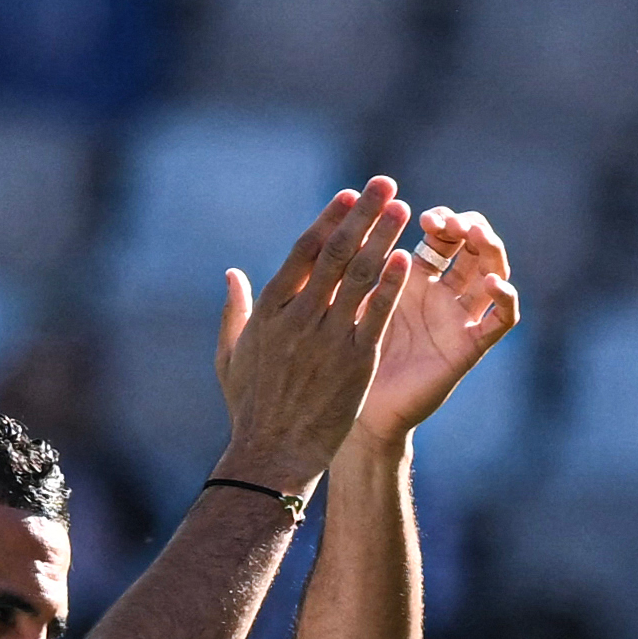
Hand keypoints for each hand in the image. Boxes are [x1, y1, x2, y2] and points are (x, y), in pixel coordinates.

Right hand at [212, 177, 412, 491]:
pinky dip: (390, 284)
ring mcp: (328, 338)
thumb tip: (232, 274)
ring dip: (383, 238)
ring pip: (360, 276)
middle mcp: (299, 318)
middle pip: (335, 253)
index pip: (303, 253)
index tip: (349, 196)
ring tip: (404, 210)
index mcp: (270, 311)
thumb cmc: (250, 408)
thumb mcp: (231, 356)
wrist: (273, 453)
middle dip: (362, 215)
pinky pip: (376, 314)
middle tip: (385, 185)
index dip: (329, 220)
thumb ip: (235, 311)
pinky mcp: (355, 362)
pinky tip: (406, 259)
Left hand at [355, 206, 520, 441]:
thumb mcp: (355, 302)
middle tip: (454, 223)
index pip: (444, 236)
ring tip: (477, 237)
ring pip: (494, 273)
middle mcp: (445, 295)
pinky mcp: (472, 346)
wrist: (361, 411)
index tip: (423, 216)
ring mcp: (461, 319)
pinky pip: (501, 319)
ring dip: (491, 250)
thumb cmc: (349, 358)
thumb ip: (360, 266)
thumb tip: (348, 222)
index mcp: (417, 279)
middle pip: (474, 248)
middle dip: (469, 227)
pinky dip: (505, 297)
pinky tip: (492, 283)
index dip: (442, 221)